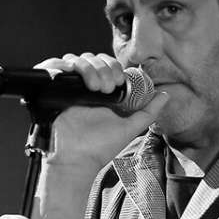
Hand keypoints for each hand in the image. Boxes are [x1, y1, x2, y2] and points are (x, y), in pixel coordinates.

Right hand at [34, 53, 168, 170]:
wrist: (76, 160)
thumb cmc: (100, 147)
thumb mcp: (130, 128)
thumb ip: (148, 112)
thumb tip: (165, 95)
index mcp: (101, 92)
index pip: (106, 64)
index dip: (113, 66)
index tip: (119, 82)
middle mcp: (83, 87)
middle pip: (92, 58)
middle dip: (103, 67)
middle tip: (109, 87)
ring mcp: (68, 88)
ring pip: (76, 59)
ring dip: (89, 67)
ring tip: (96, 88)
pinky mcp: (52, 90)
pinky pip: (54, 66)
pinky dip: (62, 65)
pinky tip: (76, 78)